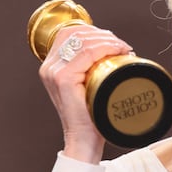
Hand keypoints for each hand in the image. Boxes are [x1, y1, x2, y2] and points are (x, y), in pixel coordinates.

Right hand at [39, 23, 132, 162]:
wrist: (84, 139)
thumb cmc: (90, 115)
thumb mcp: (87, 85)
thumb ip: (89, 68)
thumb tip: (112, 48)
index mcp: (51, 66)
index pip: (70, 33)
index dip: (94, 32)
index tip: (114, 41)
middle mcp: (48, 67)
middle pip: (76, 33)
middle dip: (103, 35)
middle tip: (122, 46)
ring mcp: (53, 72)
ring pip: (83, 41)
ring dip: (107, 40)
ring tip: (123, 49)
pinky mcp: (62, 79)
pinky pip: (86, 53)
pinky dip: (105, 48)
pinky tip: (117, 52)